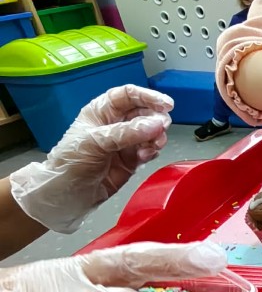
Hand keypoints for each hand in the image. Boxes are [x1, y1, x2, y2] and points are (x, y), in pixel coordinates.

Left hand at [8, 85, 173, 233]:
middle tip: (162, 127)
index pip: (128, 95)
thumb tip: (154, 124)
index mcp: (101, 111)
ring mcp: (125, 143)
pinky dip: (152, 152)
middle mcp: (115, 124)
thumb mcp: (95, 142)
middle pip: (144, 113)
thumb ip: (127, 133)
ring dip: (156, 137)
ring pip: (150, 133)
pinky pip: (149, 151)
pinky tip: (146, 156)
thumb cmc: (70, 163)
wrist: (67, 196)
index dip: (147, 96)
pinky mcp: (132, 161)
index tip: (165, 104)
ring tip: (153, 145)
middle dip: (156, 119)